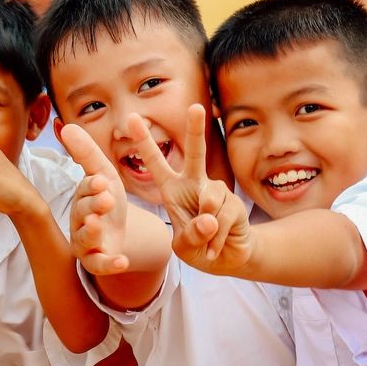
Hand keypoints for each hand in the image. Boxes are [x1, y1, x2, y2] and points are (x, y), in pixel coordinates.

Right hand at [59, 124, 130, 275]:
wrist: (119, 234)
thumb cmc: (106, 200)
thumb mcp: (104, 175)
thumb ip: (87, 154)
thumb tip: (66, 125)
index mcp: (82, 198)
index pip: (85, 190)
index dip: (92, 186)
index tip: (102, 181)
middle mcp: (79, 220)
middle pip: (82, 213)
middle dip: (92, 206)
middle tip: (106, 199)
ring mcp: (85, 243)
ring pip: (83, 239)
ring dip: (90, 232)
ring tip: (98, 226)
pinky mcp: (95, 262)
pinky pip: (99, 265)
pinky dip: (109, 264)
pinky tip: (122, 261)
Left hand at [127, 106, 253, 274]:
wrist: (227, 259)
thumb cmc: (198, 246)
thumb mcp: (183, 246)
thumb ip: (190, 234)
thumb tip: (209, 218)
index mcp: (172, 189)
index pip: (156, 163)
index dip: (144, 142)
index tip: (132, 119)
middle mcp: (194, 183)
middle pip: (195, 152)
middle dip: (196, 129)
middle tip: (196, 107)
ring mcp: (216, 191)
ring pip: (210, 200)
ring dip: (206, 229)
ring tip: (206, 243)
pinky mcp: (234, 203)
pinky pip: (223, 218)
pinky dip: (217, 239)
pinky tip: (216, 247)